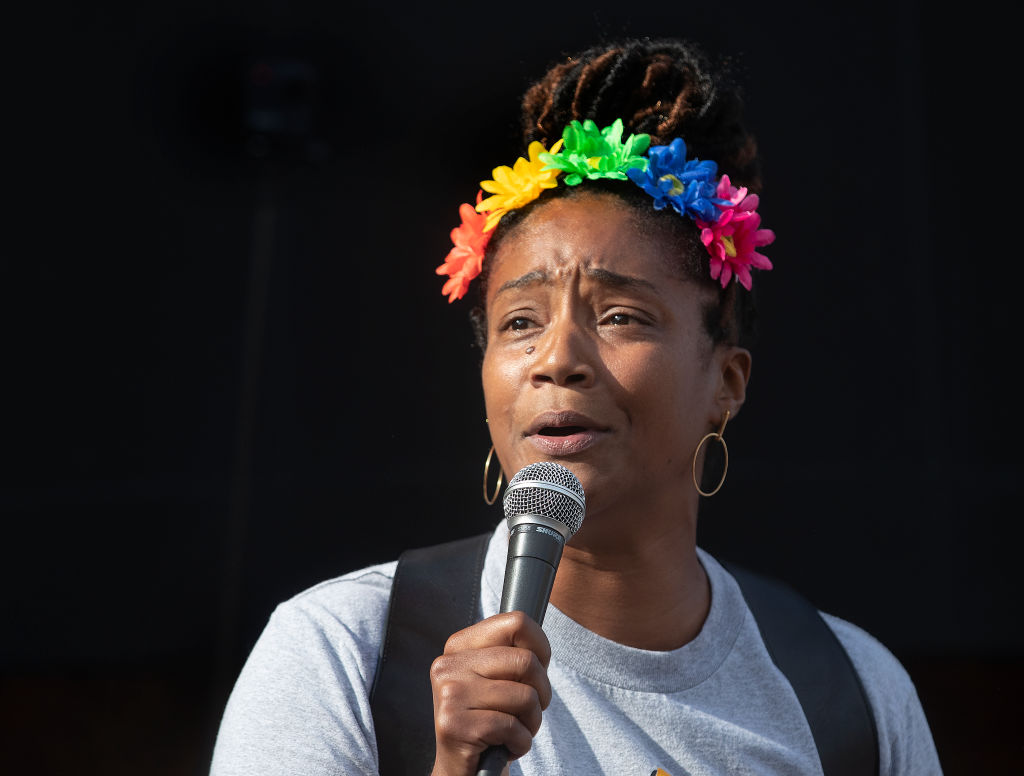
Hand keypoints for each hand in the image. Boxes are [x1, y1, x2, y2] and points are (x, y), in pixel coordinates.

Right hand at [429, 611, 551, 775]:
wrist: (463, 770)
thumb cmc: (489, 719)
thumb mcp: (498, 678)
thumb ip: (513, 652)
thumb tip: (539, 645)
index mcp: (459, 645)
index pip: (517, 622)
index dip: (541, 649)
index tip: (535, 673)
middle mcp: (448, 665)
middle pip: (527, 661)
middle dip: (541, 692)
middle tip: (527, 710)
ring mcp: (449, 693)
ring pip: (526, 696)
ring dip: (531, 722)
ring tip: (513, 730)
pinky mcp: (454, 725)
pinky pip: (513, 727)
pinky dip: (520, 743)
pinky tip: (504, 746)